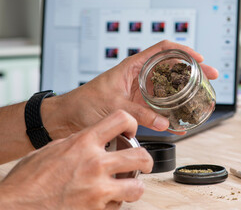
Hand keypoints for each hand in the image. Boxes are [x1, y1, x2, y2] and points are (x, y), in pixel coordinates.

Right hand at [0, 110, 151, 209]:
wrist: (14, 207)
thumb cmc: (28, 180)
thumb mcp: (52, 150)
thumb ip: (77, 143)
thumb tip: (93, 140)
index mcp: (83, 143)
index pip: (121, 119)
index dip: (132, 123)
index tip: (132, 131)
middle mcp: (94, 164)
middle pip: (140, 156)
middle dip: (146, 160)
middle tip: (143, 164)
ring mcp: (97, 190)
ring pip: (137, 187)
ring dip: (134, 187)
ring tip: (128, 186)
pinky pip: (118, 207)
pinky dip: (114, 204)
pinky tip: (104, 201)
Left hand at [43, 40, 218, 138]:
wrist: (69, 118)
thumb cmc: (84, 102)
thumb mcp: (114, 104)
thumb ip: (139, 114)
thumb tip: (163, 122)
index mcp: (134, 66)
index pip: (164, 49)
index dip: (184, 51)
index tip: (199, 58)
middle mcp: (141, 76)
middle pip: (173, 68)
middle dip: (194, 71)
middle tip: (210, 77)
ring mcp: (142, 92)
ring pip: (171, 89)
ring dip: (187, 93)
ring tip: (202, 99)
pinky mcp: (141, 108)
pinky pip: (162, 109)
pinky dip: (173, 115)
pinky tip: (181, 124)